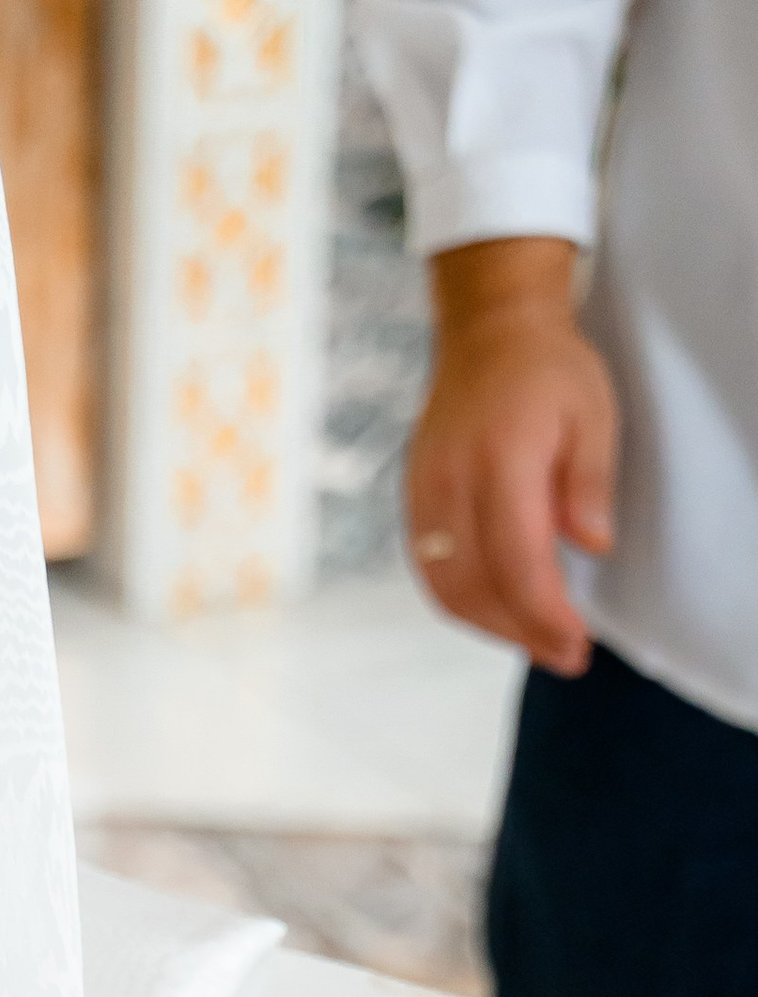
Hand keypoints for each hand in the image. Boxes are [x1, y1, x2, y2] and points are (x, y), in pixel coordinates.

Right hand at [408, 240, 615, 675]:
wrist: (487, 333)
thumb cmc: (547, 372)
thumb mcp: (593, 413)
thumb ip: (589, 482)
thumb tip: (592, 546)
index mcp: (500, 459)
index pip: (518, 562)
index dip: (545, 614)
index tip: (575, 642)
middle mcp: (451, 483)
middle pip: (476, 588)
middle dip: (521, 632)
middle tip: (564, 655)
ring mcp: (424, 496)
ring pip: (447, 590)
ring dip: (490, 627)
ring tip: (533, 640)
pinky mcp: (412, 505)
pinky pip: (431, 573)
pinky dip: (463, 604)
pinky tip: (498, 611)